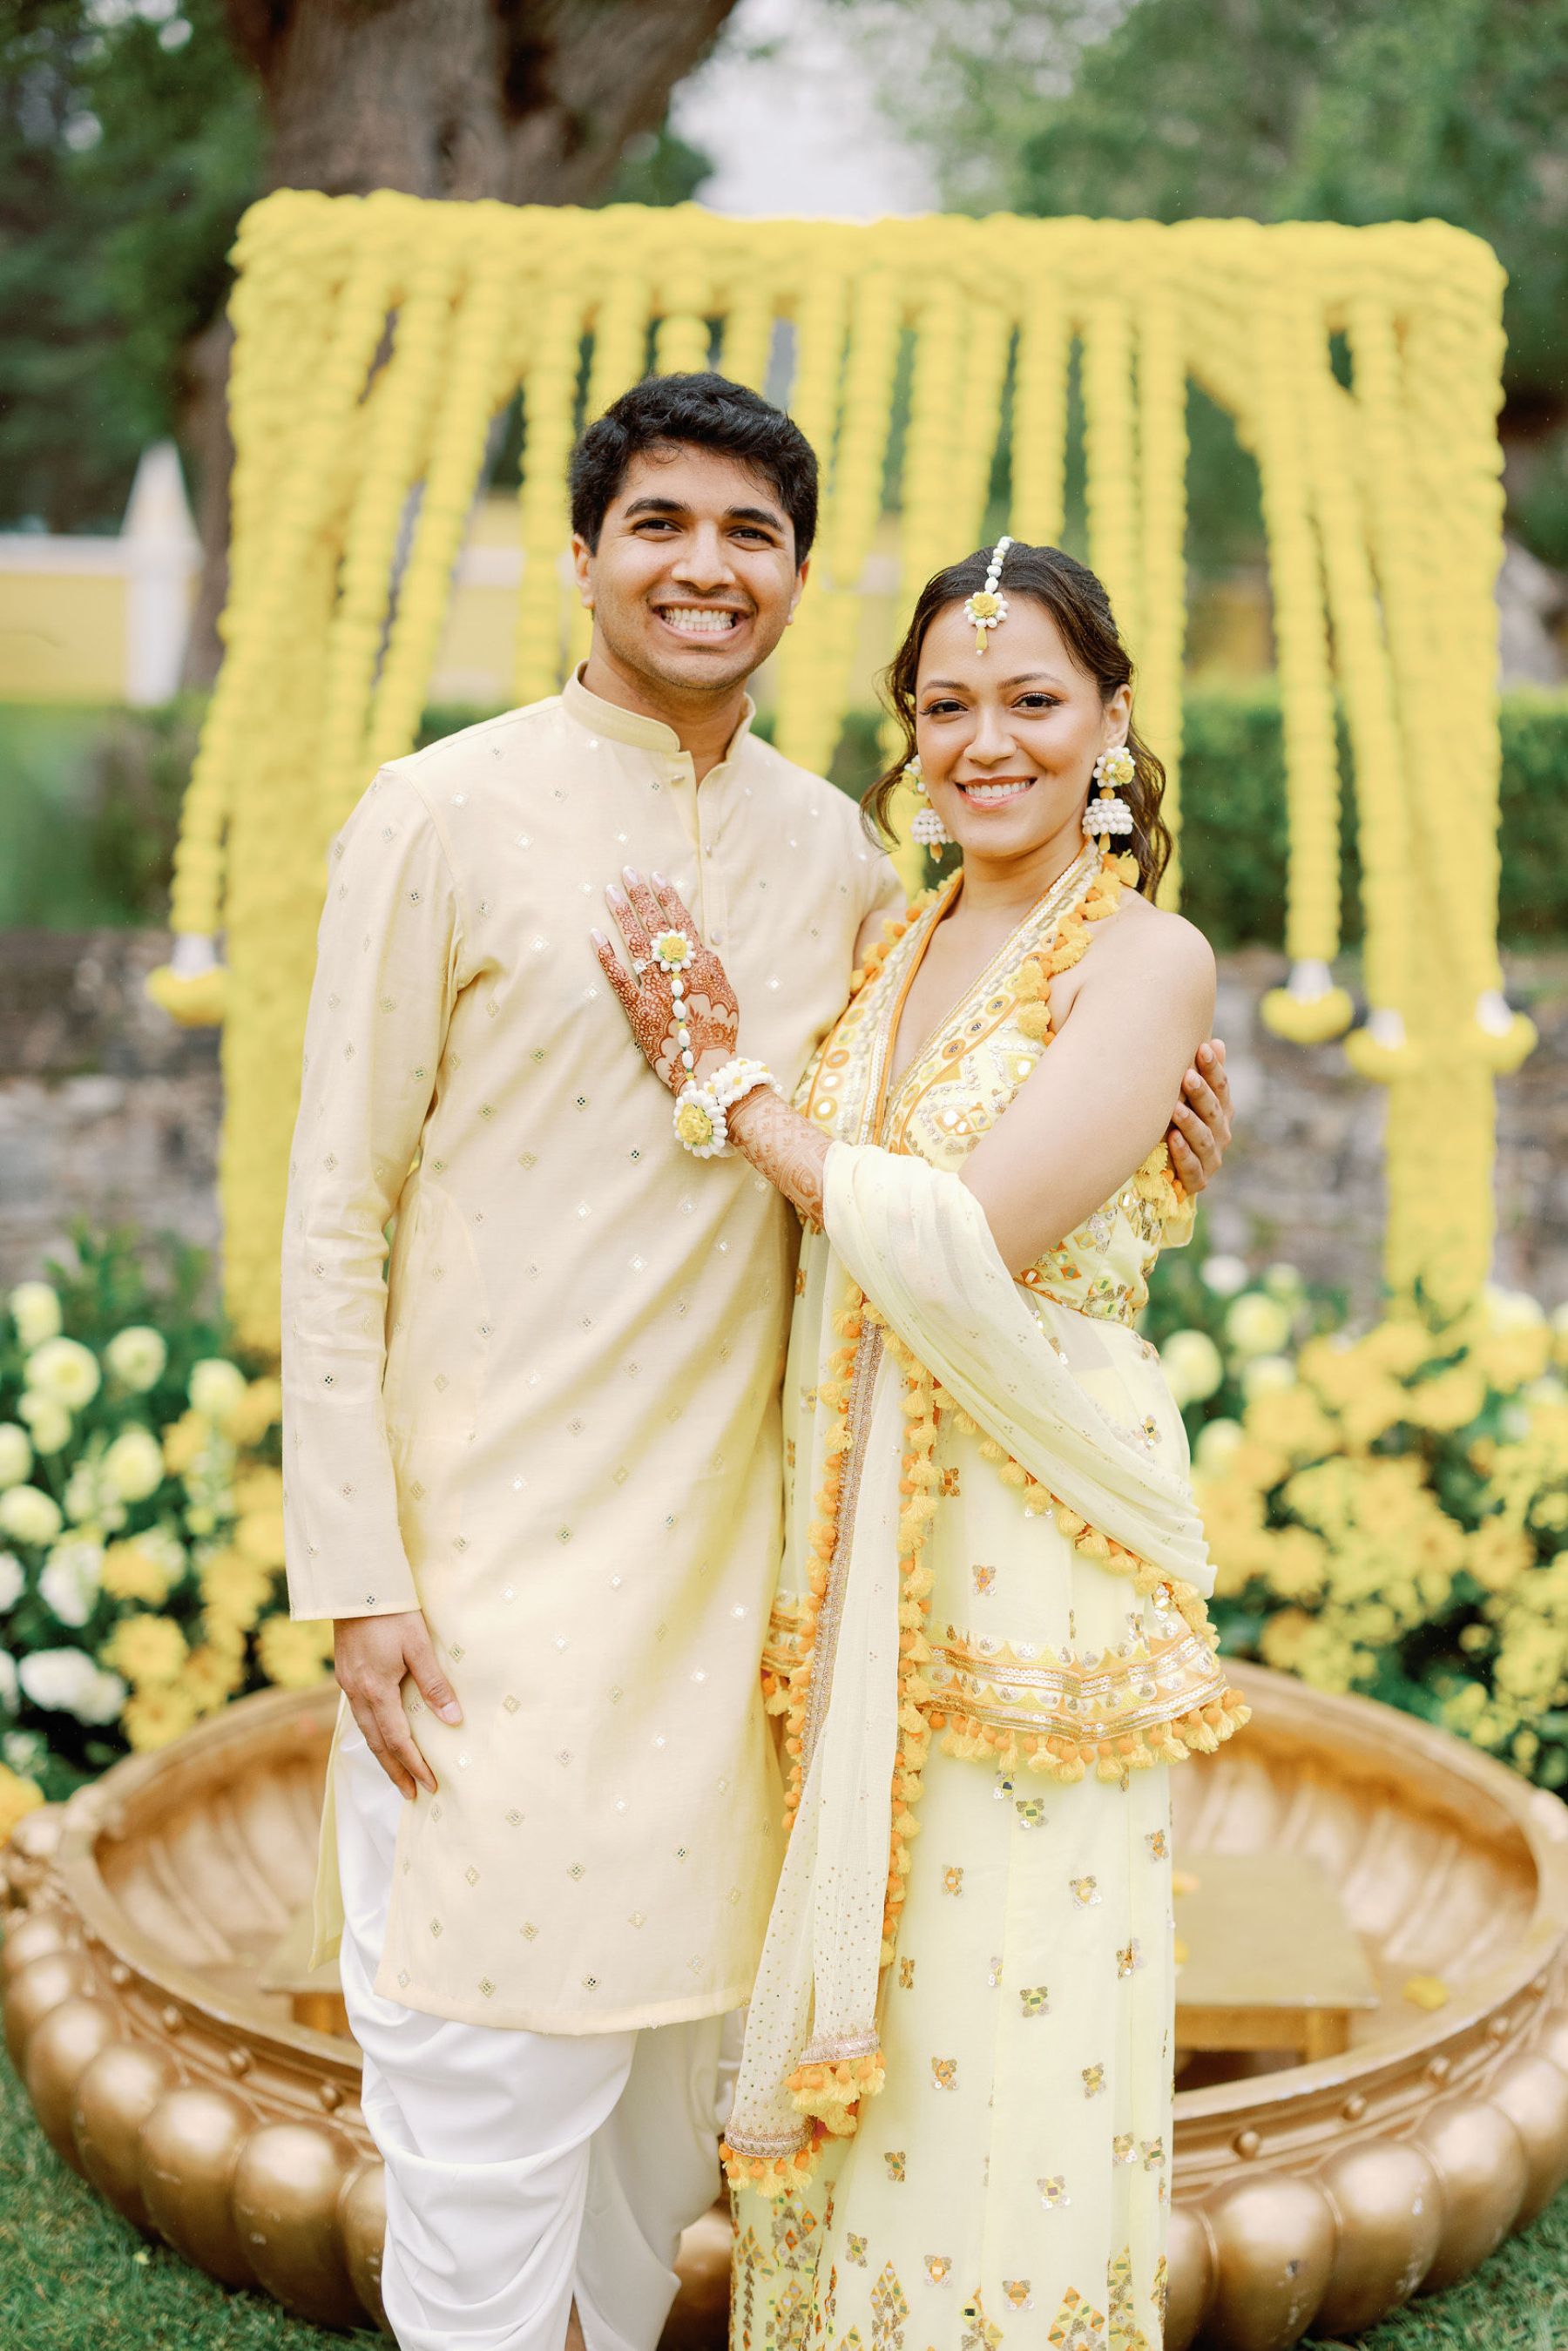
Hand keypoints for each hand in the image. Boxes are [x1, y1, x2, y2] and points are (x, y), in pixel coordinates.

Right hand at [334, 1609, 462, 1800]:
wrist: (355, 1585)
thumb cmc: (392, 1611)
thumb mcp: (419, 1645)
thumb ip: (434, 1684)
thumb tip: (452, 1721)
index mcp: (376, 1688)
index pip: (397, 1739)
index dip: (414, 1765)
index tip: (430, 1786)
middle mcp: (357, 1692)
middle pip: (376, 1743)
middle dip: (395, 1771)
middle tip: (411, 1794)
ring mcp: (347, 1683)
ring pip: (365, 1730)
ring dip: (382, 1754)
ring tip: (398, 1773)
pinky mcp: (345, 1673)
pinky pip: (358, 1713)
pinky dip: (372, 1732)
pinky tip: (381, 1734)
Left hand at [593, 868, 739, 1092]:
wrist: (708, 1069)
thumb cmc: (720, 1033)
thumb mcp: (726, 995)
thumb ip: (712, 969)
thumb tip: (701, 947)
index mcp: (701, 966)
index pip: (681, 923)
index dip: (666, 898)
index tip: (655, 877)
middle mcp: (677, 972)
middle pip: (656, 926)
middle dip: (640, 897)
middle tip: (627, 873)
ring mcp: (656, 989)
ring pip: (636, 944)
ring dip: (622, 916)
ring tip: (610, 893)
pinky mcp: (638, 1010)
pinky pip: (619, 978)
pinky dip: (606, 955)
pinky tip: (595, 935)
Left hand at [1166, 1039, 1232, 1193]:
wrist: (1173, 1176)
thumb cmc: (1179, 1128)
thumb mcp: (1189, 1101)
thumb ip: (1203, 1076)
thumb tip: (1216, 1042)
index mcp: (1221, 1112)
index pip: (1221, 1087)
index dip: (1214, 1068)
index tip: (1202, 1048)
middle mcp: (1220, 1133)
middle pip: (1213, 1111)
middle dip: (1201, 1093)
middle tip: (1186, 1075)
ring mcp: (1211, 1158)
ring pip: (1203, 1138)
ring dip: (1190, 1122)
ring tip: (1175, 1109)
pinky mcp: (1198, 1180)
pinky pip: (1192, 1167)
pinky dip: (1182, 1154)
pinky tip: (1172, 1139)